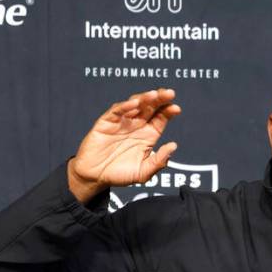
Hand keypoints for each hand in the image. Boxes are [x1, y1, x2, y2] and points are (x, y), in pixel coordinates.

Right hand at [67, 89, 180, 203]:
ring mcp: (122, 122)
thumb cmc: (120, 174)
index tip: (176, 108)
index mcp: (148, 134)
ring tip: (154, 94)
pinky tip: (134, 103)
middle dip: (160, 99)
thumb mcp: (143, 173)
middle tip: (170, 93)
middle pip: (151, 107)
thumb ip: (159, 161)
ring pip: (135, 105)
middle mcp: (137, 125)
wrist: (95, 177)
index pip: (161, 118)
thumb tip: (173, 146)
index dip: (168, 111)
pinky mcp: (106, 123)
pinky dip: (125, 106)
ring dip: (144, 98)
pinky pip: (116, 111)